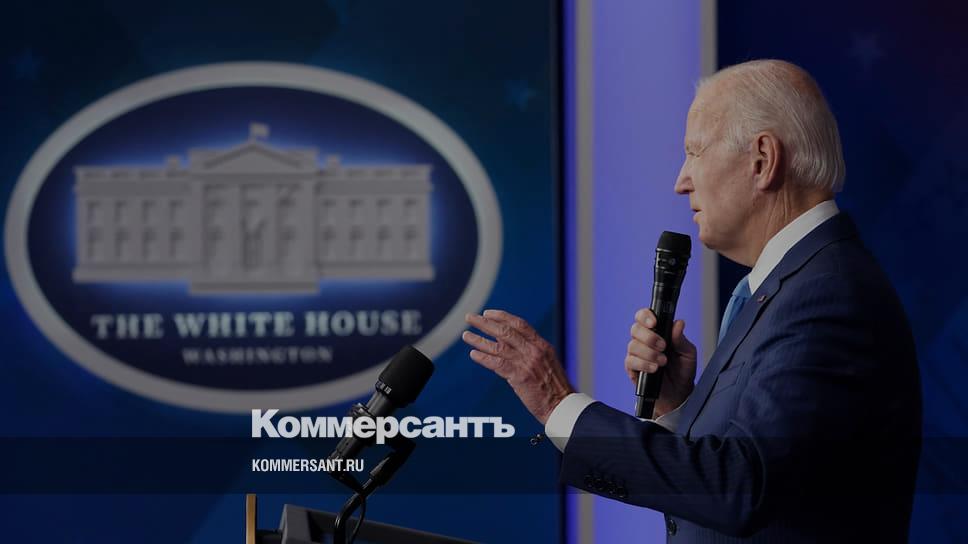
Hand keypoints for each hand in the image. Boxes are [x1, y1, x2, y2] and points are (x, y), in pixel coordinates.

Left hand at [462, 309, 573, 423]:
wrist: (562, 405)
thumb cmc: (553, 387)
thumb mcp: (546, 362)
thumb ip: (530, 351)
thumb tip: (510, 343)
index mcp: (542, 345)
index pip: (519, 324)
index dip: (502, 316)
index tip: (487, 313)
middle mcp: (534, 351)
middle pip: (505, 331)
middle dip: (485, 323)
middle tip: (470, 318)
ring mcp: (527, 363)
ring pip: (498, 346)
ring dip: (479, 340)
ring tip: (466, 335)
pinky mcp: (520, 377)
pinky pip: (497, 364)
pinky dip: (484, 358)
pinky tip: (474, 354)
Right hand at [626, 309, 696, 416]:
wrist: (679, 393)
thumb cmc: (682, 370)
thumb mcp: (688, 353)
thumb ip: (681, 339)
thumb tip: (679, 323)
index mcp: (657, 332)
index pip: (644, 316)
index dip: (645, 316)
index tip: (654, 322)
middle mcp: (644, 341)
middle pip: (635, 329)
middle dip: (649, 337)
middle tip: (663, 346)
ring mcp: (636, 354)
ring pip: (632, 345)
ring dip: (649, 353)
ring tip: (663, 362)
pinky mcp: (632, 368)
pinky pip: (630, 361)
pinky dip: (643, 364)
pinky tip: (654, 369)